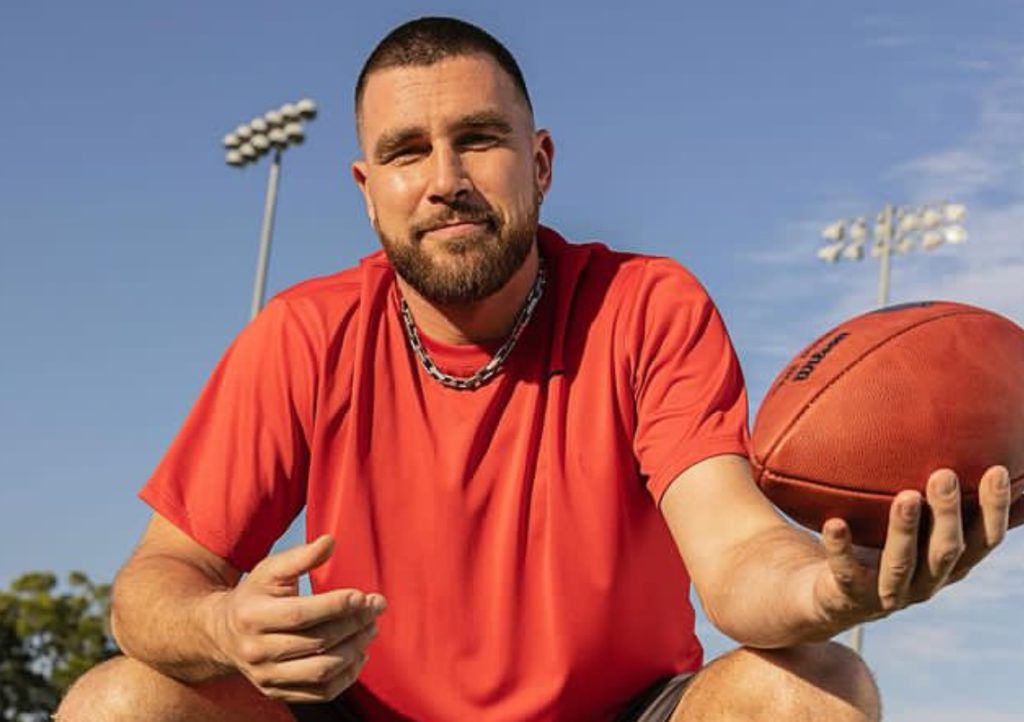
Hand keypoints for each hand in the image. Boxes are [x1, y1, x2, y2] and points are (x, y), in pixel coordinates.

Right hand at [207, 535, 385, 701]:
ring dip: (355, 649)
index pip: (301, 614)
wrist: (222, 634)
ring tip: (371, 628)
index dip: (336, 606)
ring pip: (322, 670)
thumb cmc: (255, 594)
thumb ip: (301, 556)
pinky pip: (320, 692)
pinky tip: (359, 653)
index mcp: (252, 615)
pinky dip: (347, 675)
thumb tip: (330, 542)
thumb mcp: (270, 570)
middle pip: (317, 642)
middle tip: (376, 607)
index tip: (363, 595)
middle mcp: (256, 650)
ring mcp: (266, 676)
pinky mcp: (276, 692)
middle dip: (354, 624)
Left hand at [811, 465, 1019, 630]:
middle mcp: (922, 581)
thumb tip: (880, 398)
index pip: (981, 538)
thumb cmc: (859, 538)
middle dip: (949, 514)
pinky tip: (834, 523)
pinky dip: (841, 548)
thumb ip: (893, 467)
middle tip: (943, 474)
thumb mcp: (880, 503)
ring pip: (903, 565)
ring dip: (906, 530)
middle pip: (948, 551)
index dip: (993, 509)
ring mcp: (885, 594)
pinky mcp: (846, 597)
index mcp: (941, 560)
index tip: (997, 469)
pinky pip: (845, 573)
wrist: (812, 592)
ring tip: (904, 496)